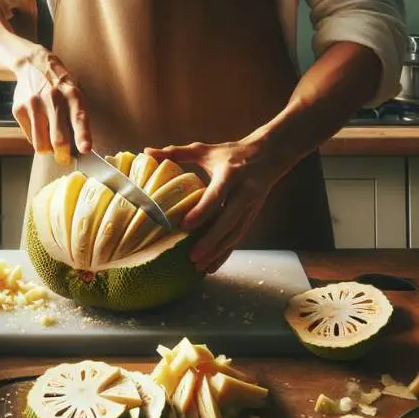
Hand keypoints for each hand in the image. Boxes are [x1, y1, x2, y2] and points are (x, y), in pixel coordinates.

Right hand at [12, 48, 91, 164]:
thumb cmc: (60, 86)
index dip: (83, 136)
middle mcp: (53, 99)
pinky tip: (39, 127)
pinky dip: (36, 139)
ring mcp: (34, 104)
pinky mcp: (19, 109)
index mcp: (73, 95)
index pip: (79, 119)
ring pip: (41, 144)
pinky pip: (30, 137)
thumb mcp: (75, 93)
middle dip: (63, 156)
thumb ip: (77, 116)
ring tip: (51, 144)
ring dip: (48, 150)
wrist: (33, 65)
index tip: (85, 149)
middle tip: (64, 159)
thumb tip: (80, 148)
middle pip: (59, 139)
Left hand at [146, 137, 296, 273]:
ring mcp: (250, 207)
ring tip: (199, 267)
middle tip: (192, 257)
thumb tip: (148, 152)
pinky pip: (238, 238)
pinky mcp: (252, 216)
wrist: (270, 155)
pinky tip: (212, 266)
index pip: (216, 196)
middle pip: (228, 222)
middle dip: (211, 241)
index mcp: (230, 175)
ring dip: (218, 252)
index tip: (185, 226)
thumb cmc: (233, 153)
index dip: (202, 212)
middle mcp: (243, 193)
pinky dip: (225, 253)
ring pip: (234, 234)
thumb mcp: (207, 150)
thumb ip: (178, 152)